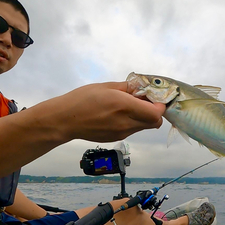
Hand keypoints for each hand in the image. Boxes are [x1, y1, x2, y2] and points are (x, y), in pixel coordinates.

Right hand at [46, 81, 165, 141]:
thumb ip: (128, 87)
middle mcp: (126, 123)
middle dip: (154, 111)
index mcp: (124, 107)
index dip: (159, 105)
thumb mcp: (107, 86)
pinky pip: (133, 130)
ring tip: (129, 105)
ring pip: (144, 126)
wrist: (65, 120)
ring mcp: (122, 133)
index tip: (153, 96)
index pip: (156, 113)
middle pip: (155, 123)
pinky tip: (119, 113)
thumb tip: (142, 87)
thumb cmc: (83, 99)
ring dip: (144, 116)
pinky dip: (133, 121)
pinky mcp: (116, 138)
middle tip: (144, 100)